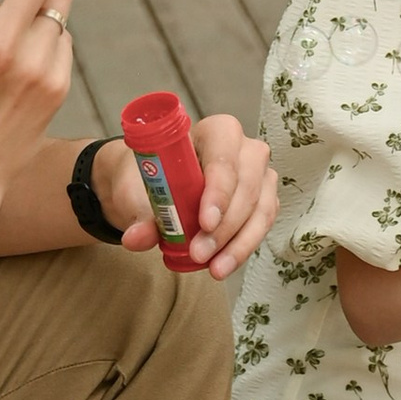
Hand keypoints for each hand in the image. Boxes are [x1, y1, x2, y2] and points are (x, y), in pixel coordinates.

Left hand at [97, 113, 280, 280]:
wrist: (157, 186)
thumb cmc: (152, 178)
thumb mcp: (139, 192)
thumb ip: (140, 215)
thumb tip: (136, 238)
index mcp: (214, 131)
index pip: (224, 157)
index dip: (219, 191)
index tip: (205, 223)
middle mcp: (244, 149)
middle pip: (247, 186)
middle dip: (225, 226)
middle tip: (199, 253)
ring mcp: (259, 174)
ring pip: (261, 209)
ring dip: (238, 243)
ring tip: (213, 268)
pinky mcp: (264, 200)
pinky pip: (261, 225)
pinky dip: (243, 247)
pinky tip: (223, 265)